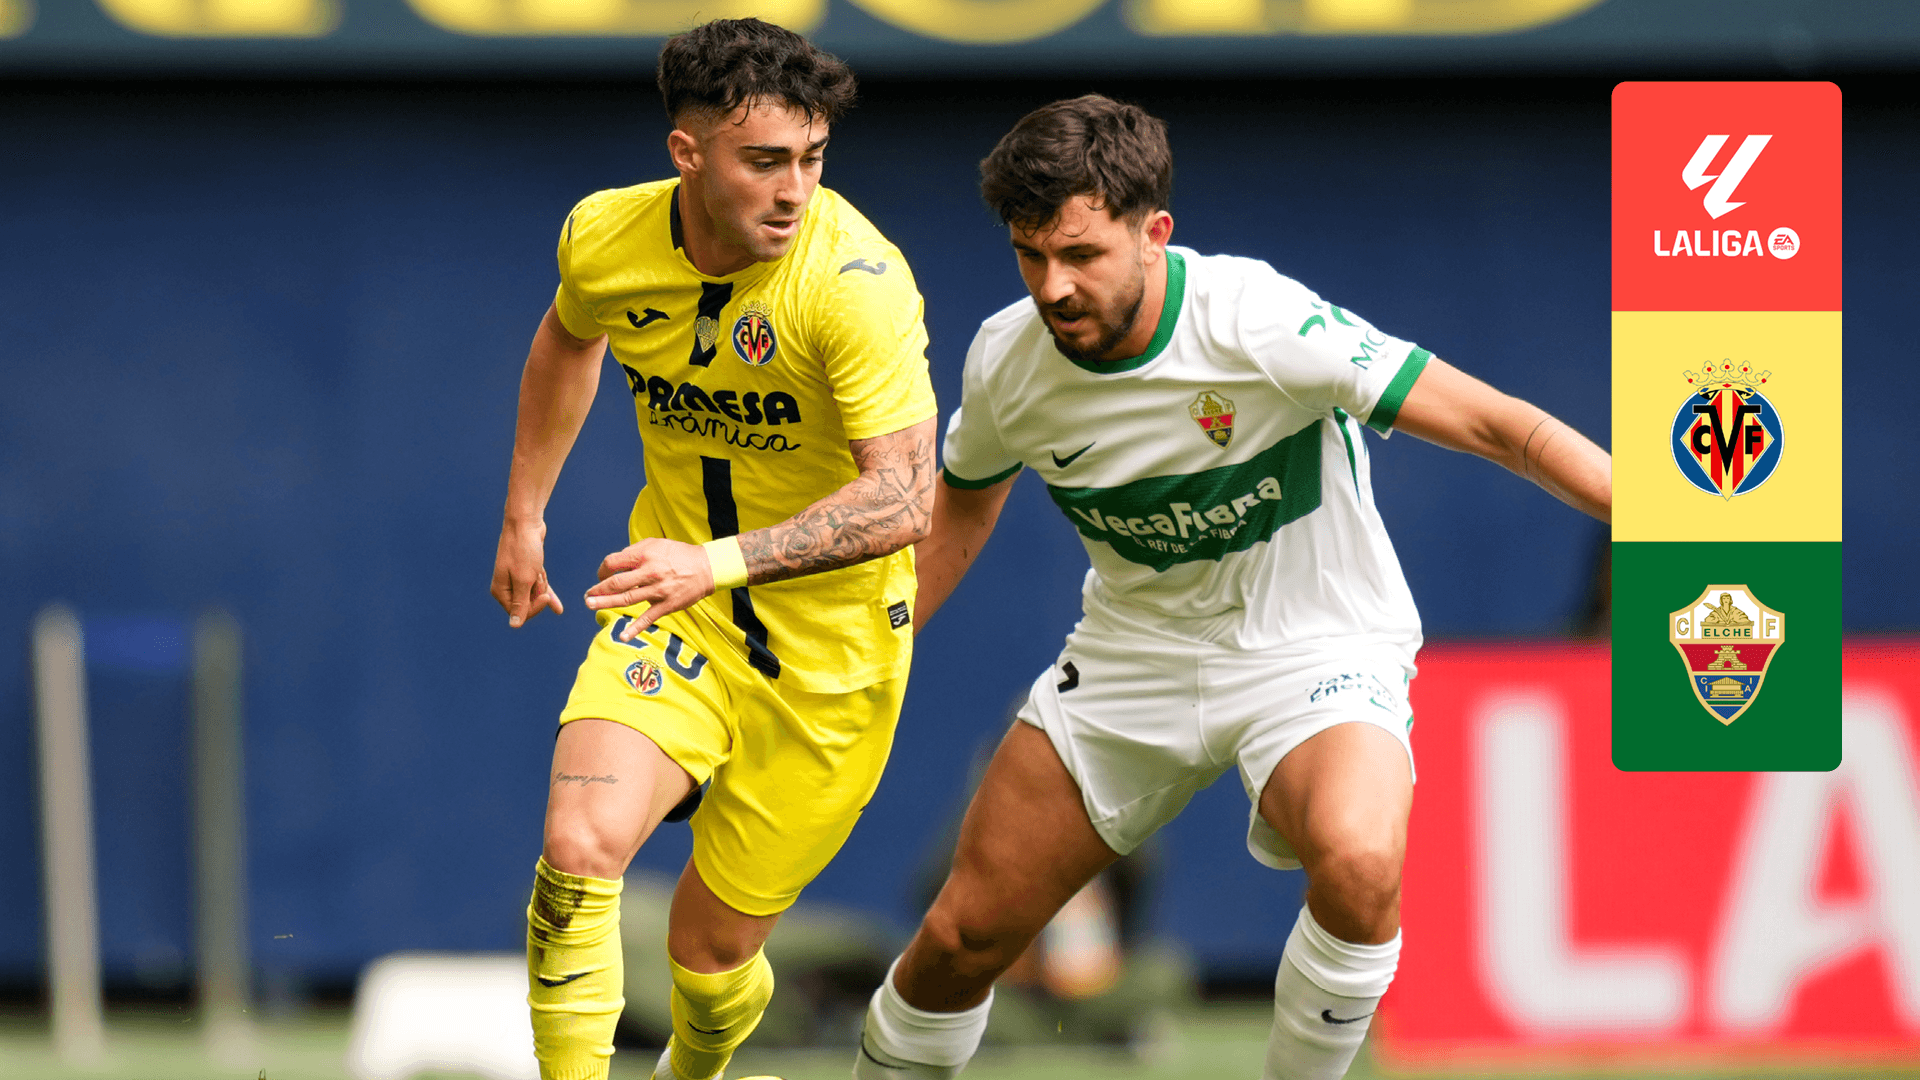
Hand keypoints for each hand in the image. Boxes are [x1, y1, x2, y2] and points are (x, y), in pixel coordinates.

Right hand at [492, 518, 564, 627]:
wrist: (526, 523)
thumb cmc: (523, 550)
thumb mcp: (524, 579)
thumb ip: (521, 604)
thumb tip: (514, 626)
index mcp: (500, 591)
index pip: (520, 614)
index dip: (535, 608)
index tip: (546, 596)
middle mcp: (506, 587)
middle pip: (529, 604)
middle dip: (539, 593)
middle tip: (536, 573)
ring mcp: (517, 579)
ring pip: (536, 594)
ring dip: (542, 583)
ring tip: (536, 565)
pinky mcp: (527, 572)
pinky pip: (539, 587)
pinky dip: (548, 594)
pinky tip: (559, 609)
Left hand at [585, 538, 715, 639]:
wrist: (707, 567)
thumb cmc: (679, 554)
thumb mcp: (656, 544)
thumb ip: (635, 552)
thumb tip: (617, 564)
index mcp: (644, 555)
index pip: (613, 562)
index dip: (602, 570)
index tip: (601, 576)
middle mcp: (649, 572)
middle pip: (615, 583)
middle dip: (598, 590)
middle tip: (587, 596)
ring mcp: (657, 590)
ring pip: (626, 599)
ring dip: (605, 603)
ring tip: (591, 605)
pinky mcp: (666, 605)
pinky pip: (647, 618)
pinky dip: (634, 629)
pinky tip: (623, 636)